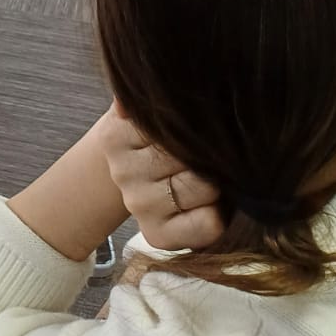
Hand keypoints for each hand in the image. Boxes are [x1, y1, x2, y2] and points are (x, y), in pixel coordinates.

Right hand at [96, 105, 222, 252]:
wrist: (134, 176)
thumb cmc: (150, 138)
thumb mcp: (141, 111)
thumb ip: (141, 99)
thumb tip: (129, 99)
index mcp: (115, 136)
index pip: (169, 124)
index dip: (194, 124)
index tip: (199, 123)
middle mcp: (123, 173)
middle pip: (190, 155)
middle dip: (208, 152)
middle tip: (211, 151)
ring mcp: (140, 206)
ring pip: (204, 187)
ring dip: (218, 182)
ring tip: (211, 175)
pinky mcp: (158, 236)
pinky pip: (208, 224)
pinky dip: (219, 214)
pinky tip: (210, 204)